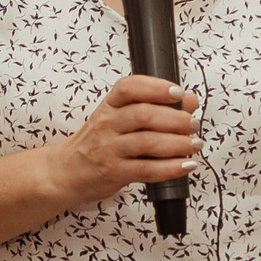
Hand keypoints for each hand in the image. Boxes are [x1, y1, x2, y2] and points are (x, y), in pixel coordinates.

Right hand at [50, 75, 201, 208]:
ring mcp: (109, 149)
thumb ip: (155, 107)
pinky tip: (185, 165)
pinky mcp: (114, 172)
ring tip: (194, 145)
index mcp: (109, 105)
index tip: (178, 92)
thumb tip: (190, 101)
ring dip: (178, 143)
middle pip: (144, 115)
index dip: (156, 87)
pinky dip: (170, 168)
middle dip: (176, 119)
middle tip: (193, 124)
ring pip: (148, 142)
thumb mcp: (119, 118)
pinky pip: (147, 170)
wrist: (66, 171)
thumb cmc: (97, 143)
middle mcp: (107, 124)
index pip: (130, 87)